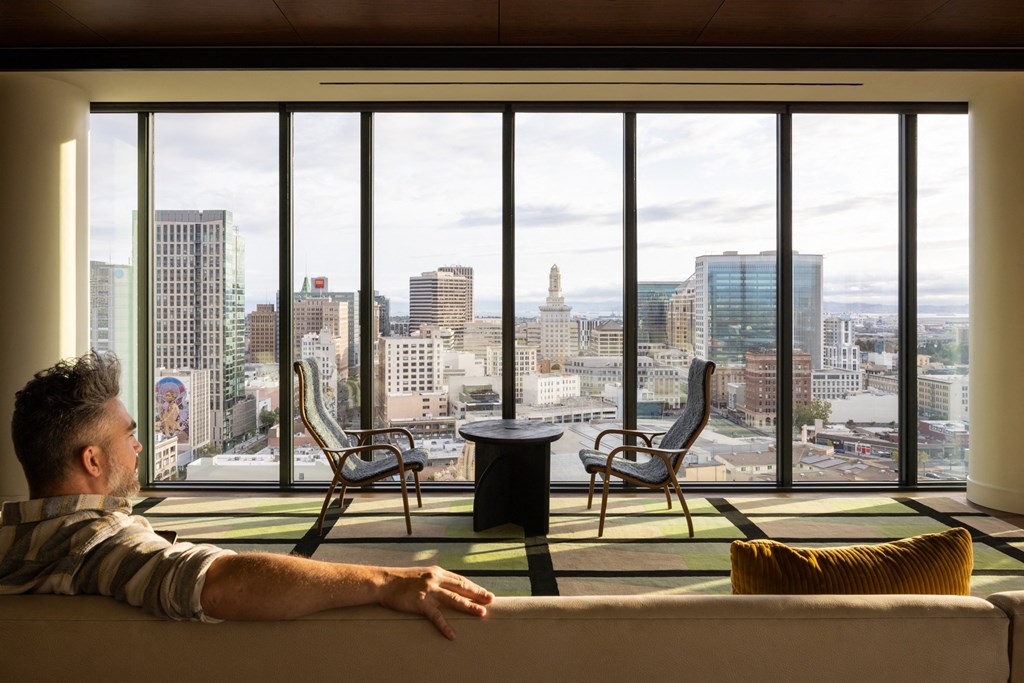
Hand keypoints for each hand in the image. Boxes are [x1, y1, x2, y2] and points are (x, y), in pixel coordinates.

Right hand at [377, 566, 493, 639]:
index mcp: (437, 572)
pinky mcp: (420, 603)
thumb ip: (436, 579)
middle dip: (478, 594)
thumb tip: (449, 587)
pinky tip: (452, 635)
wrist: (383, 582)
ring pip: (454, 599)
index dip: (474, 587)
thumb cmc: (402, 580)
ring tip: (481, 613)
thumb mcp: (423, 575)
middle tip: (491, 600)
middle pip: (462, 587)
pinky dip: (445, 626)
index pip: (460, 580)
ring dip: (469, 606)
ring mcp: (428, 591)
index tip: (485, 592)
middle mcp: (436, 579)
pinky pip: (436, 616)